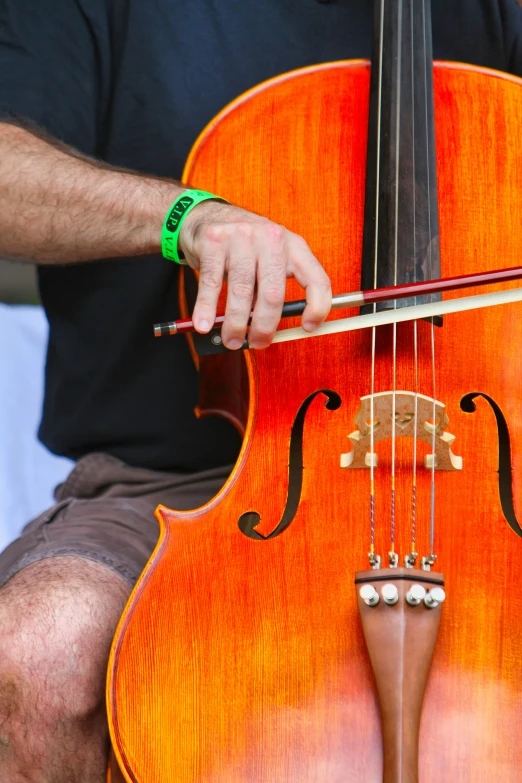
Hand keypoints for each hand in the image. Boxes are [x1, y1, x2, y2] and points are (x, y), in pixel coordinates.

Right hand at [178, 200, 331, 349]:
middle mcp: (271, 238)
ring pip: (242, 292)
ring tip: (230, 340)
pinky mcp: (214, 240)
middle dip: (264, 327)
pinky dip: (207, 309)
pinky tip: (204, 324)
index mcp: (293, 246)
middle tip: (257, 343)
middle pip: (273, 293)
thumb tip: (269, 331)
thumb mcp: (268, 260)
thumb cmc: (243, 247)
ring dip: (235, 324)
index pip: (316, 279)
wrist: (207, 215)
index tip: (308, 327)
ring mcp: (242, 237)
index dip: (317, 307)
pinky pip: (211, 283)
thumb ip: (272, 289)